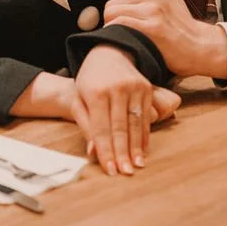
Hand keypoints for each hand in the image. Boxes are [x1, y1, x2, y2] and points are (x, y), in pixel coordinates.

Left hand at [73, 46, 178, 175]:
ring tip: (137, 166)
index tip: (109, 170)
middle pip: (120, 127)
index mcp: (96, 92)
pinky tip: (143, 150)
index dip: (106, 151)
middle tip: (125, 172)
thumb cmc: (90, 81)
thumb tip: (93, 152)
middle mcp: (117, 88)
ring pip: (136, 123)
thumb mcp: (80, 99)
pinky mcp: (146, 88)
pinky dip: (145, 135)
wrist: (109, 52)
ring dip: (136, 147)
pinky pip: (146, 116)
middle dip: (123, 153)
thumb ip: (85, 125)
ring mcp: (134, 87)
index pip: (101, 128)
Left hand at [103, 0, 226, 79]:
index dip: (118, 10)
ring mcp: (152, 10)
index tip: (126, 21)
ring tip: (124, 36)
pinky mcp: (152, 28)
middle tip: (123, 31)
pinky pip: (119, 24)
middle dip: (113, 19)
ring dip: (112, 27)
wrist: (199, 46)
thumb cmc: (182, 25)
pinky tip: (124, 40)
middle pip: (111, 3)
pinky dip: (115, 33)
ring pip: (111, 13)